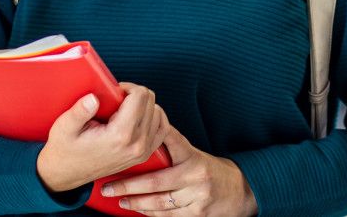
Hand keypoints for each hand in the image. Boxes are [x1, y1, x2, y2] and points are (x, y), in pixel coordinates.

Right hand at [36, 83, 169, 193]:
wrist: (66, 174)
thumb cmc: (65, 149)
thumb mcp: (64, 127)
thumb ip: (79, 111)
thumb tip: (93, 98)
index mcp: (120, 135)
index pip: (141, 96)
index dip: (128, 87)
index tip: (114, 92)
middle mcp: (137, 144)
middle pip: (151, 101)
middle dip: (135, 94)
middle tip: (117, 99)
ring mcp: (143, 151)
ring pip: (158, 113)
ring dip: (144, 106)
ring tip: (124, 109)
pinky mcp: (144, 155)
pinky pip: (162, 129)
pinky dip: (154, 118)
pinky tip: (138, 116)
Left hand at [100, 125, 256, 216]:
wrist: (238, 190)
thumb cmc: (207, 170)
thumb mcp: (194, 154)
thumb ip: (173, 148)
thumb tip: (143, 136)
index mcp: (193, 155)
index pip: (169, 142)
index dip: (149, 139)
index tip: (127, 141)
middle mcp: (196, 175)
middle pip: (156, 182)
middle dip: (128, 186)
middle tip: (108, 187)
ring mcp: (197, 196)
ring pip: (159, 202)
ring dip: (135, 202)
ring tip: (119, 200)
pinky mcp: (197, 214)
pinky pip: (167, 215)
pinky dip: (150, 213)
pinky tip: (137, 209)